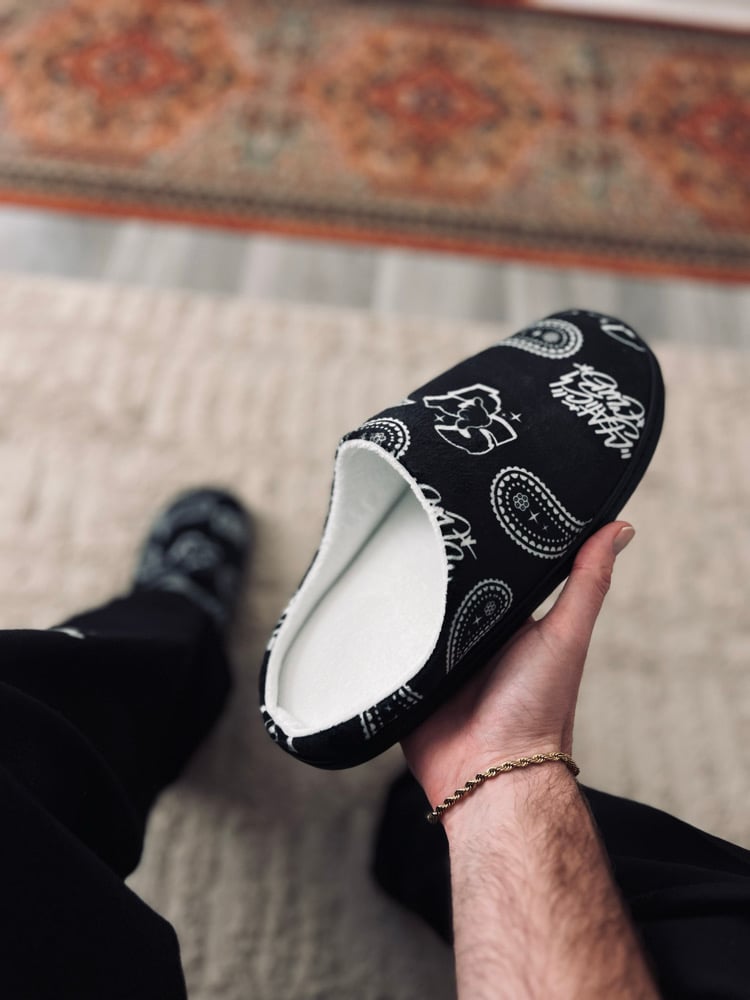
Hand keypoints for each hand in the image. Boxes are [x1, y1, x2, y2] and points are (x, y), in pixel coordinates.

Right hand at [402, 521, 634, 809]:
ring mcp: (436, 660)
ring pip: (411, 615)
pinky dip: (377, 635)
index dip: (480, 540)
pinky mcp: (407, 681)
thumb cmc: (538, 711)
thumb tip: (619, 528)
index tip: (466, 500)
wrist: (490, 774)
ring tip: (380, 561)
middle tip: (413, 524)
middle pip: (445, 589)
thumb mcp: (565, 635)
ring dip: (400, 598)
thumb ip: (587, 583)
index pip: (490, 569)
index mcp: (508, 622)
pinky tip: (364, 609)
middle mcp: (471, 638)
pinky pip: (386, 650)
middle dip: (429, 565)